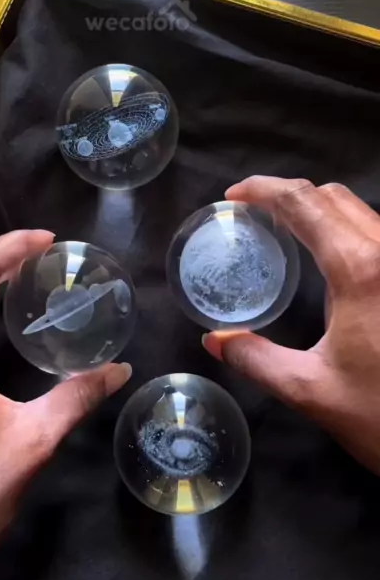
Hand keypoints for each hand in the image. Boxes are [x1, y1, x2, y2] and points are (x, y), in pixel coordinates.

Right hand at [203, 176, 379, 476]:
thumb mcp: (311, 390)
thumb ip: (256, 360)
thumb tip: (215, 341)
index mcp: (361, 269)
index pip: (304, 203)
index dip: (264, 189)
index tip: (233, 197)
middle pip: (333, 197)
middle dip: (288, 195)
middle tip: (252, 215)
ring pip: (360, 212)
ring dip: (318, 211)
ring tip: (283, 231)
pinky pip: (376, 235)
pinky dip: (343, 230)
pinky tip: (326, 259)